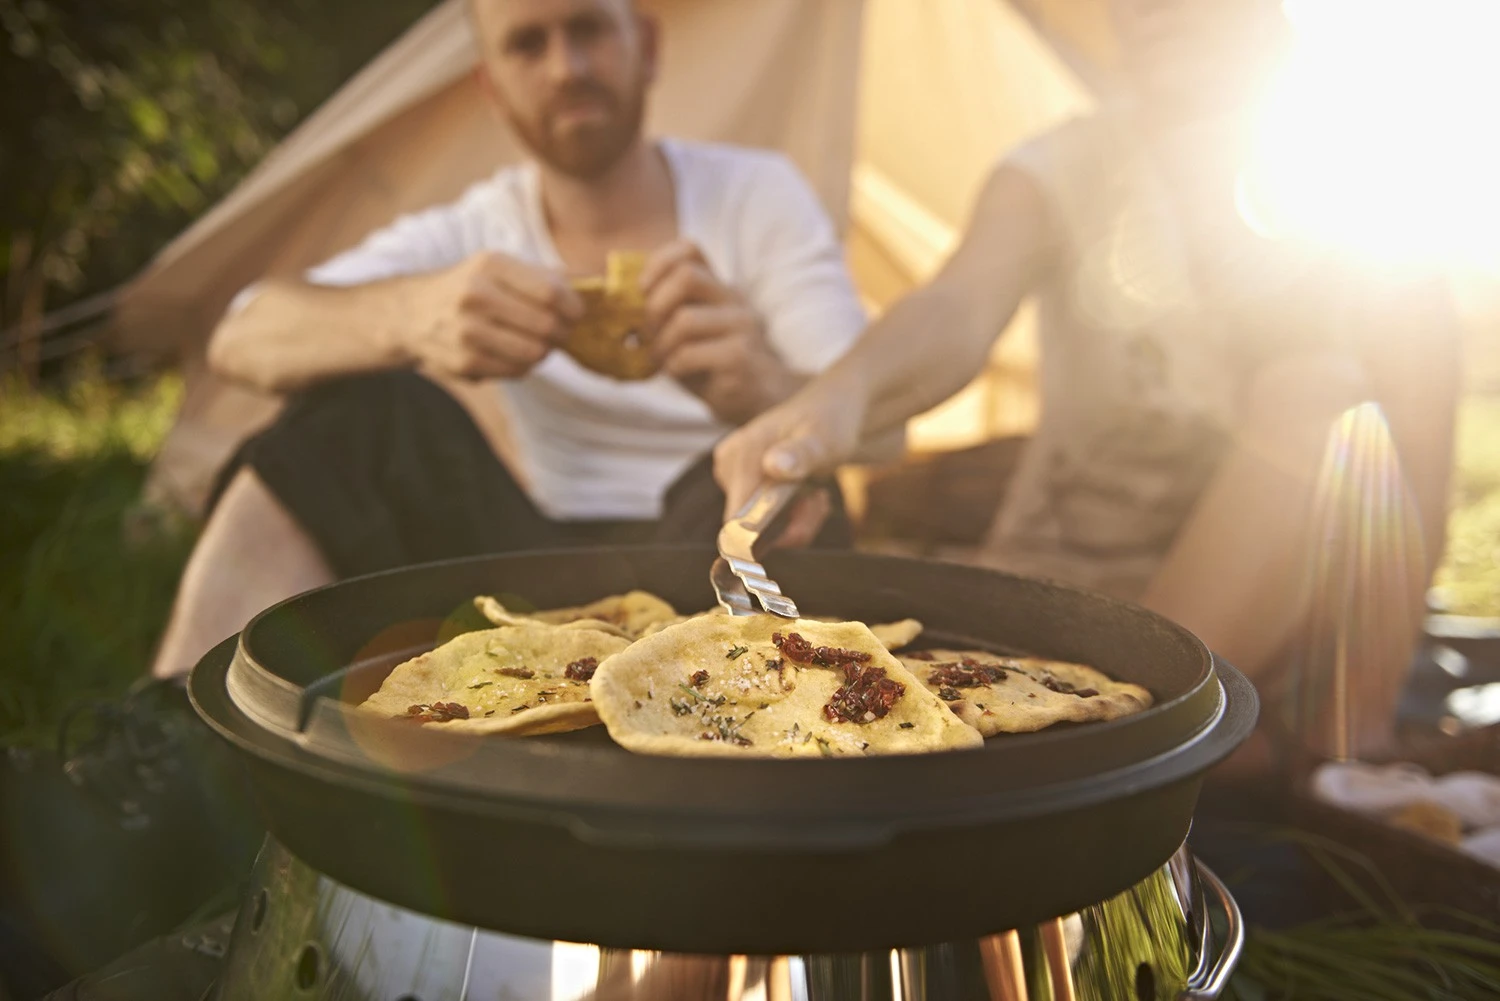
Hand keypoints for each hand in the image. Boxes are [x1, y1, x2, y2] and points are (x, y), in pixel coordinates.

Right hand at [401, 251, 583, 379]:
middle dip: (561, 333)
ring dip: (543, 351)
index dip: (574, 308)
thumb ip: (547, 275)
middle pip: (546, 326)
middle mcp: (475, 295)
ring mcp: (466, 331)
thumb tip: (596, 284)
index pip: (551, 293)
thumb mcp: (501, 267)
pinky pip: (517, 371)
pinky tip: (510, 352)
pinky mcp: (463, 363)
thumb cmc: (473, 287)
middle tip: (559, 332)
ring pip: (535, 353)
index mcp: (490, 265)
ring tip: (535, 341)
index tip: (576, 313)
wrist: (412, 313)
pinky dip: (522, 365)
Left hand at [642, 239, 800, 423]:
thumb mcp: (689, 330)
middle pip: (686, 277)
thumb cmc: (714, 363)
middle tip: (648, 331)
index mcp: (718, 287)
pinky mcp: (739, 357)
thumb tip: (623, 306)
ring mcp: (741, 327)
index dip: (657, 264)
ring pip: (684, 320)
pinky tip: (678, 372)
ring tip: (661, 358)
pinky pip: (688, 355)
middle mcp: (733, 300)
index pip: (689, 250)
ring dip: (661, 343)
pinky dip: (672, 366)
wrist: (759, 397)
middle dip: (655, 305)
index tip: (642, 291)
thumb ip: (666, 311)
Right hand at [712, 379, 870, 545]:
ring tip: (817, 497)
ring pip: (761, 526)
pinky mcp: (747, 485)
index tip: (807, 520)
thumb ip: (800, 453)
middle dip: (791, 524)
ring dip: (796, 521)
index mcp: (742, 452)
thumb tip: (773, 466)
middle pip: (751, 526)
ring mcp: (737, 476)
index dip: (769, 536)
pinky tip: (809, 496)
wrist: (835, 411)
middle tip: (819, 502)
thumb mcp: (823, 438)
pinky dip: (792, 517)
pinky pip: (766, 519)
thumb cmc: (830, 420)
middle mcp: (730, 465)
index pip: (736, 519)